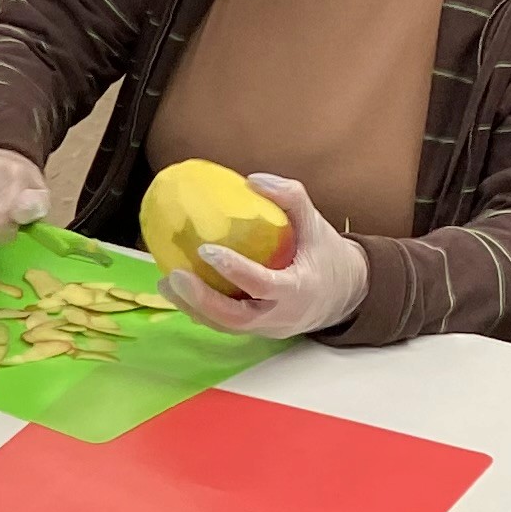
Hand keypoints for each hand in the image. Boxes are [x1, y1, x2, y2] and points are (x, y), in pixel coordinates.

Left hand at [160, 174, 369, 338]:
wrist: (345, 294)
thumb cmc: (328, 256)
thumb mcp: (317, 224)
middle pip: (237, 318)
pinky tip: (178, 290)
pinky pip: (225, 325)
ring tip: (166, 283)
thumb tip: (252, 179)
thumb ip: (291, 198)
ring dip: (193, 307)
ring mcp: (269, 328)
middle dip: (202, 300)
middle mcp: (282, 316)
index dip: (236, 270)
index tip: (206, 250)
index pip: (264, 285)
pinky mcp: (257, 331)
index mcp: (300, 289)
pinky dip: (200, 310)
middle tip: (175, 275)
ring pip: (226, 326)